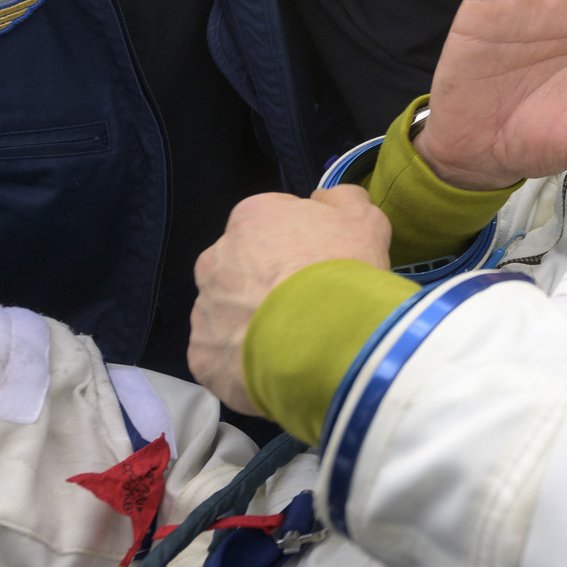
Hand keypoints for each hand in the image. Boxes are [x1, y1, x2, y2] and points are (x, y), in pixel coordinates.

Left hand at [187, 185, 391, 411]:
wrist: (324, 342)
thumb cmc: (343, 272)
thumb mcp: (365, 221)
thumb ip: (342, 200)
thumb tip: (323, 199)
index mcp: (250, 218)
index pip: (271, 224)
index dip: (298, 246)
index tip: (319, 267)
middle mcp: (216, 258)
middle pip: (243, 268)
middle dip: (267, 283)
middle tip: (305, 306)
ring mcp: (204, 308)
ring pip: (229, 312)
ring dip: (252, 322)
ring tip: (290, 343)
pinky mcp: (201, 355)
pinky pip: (221, 354)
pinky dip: (242, 362)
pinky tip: (273, 367)